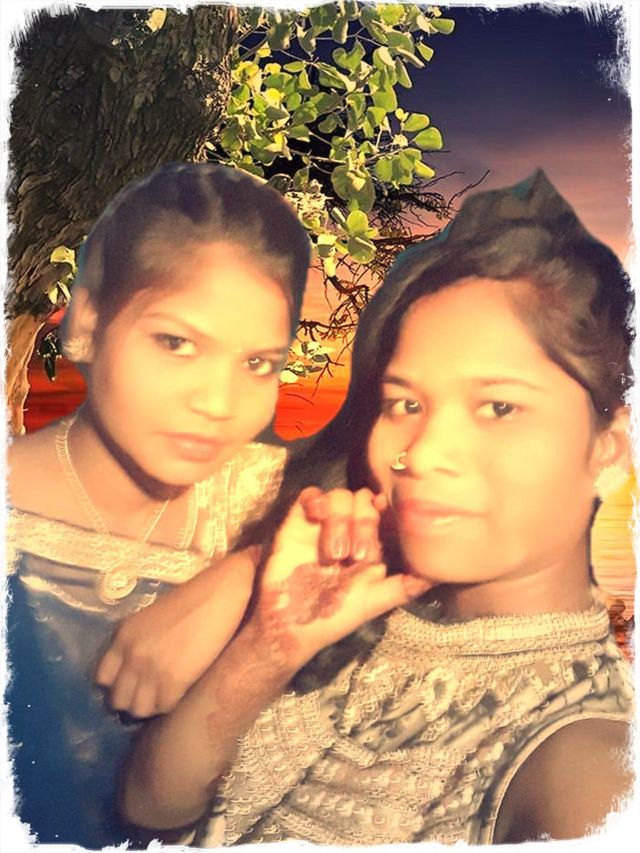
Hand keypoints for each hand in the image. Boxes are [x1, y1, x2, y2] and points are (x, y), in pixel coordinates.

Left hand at [95, 548, 257, 717]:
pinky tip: (180, 693)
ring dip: (151, 707)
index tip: (131, 685)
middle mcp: (132, 655)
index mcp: (124, 636)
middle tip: (149, 696)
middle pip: (118, 699)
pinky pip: (164, 707)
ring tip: (164, 697)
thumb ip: (138, 642)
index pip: (103, 678)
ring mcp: (152, 670)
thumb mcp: (151, 619)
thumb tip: (137, 666)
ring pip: (139, 709)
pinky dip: (171, 704)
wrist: (220, 594)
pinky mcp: (175, 680)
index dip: (117, 685)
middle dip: (132, 700)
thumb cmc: (192, 600)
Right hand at [253, 488, 429, 670]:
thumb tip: (438, 575)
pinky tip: (315, 517)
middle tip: (355, 557)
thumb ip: (404, 585)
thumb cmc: (334, 616)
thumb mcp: (374, 601)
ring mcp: (323, 524)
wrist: (291, 624)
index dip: (386, 511)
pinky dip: (316, 500)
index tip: (386, 515)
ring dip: (339, 520)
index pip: (383, 512)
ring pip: (340, 495)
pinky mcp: (297, 522)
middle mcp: (348, 529)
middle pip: (364, 500)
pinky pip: (309, 495)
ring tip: (332, 554)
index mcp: (370, 544)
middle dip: (363, 524)